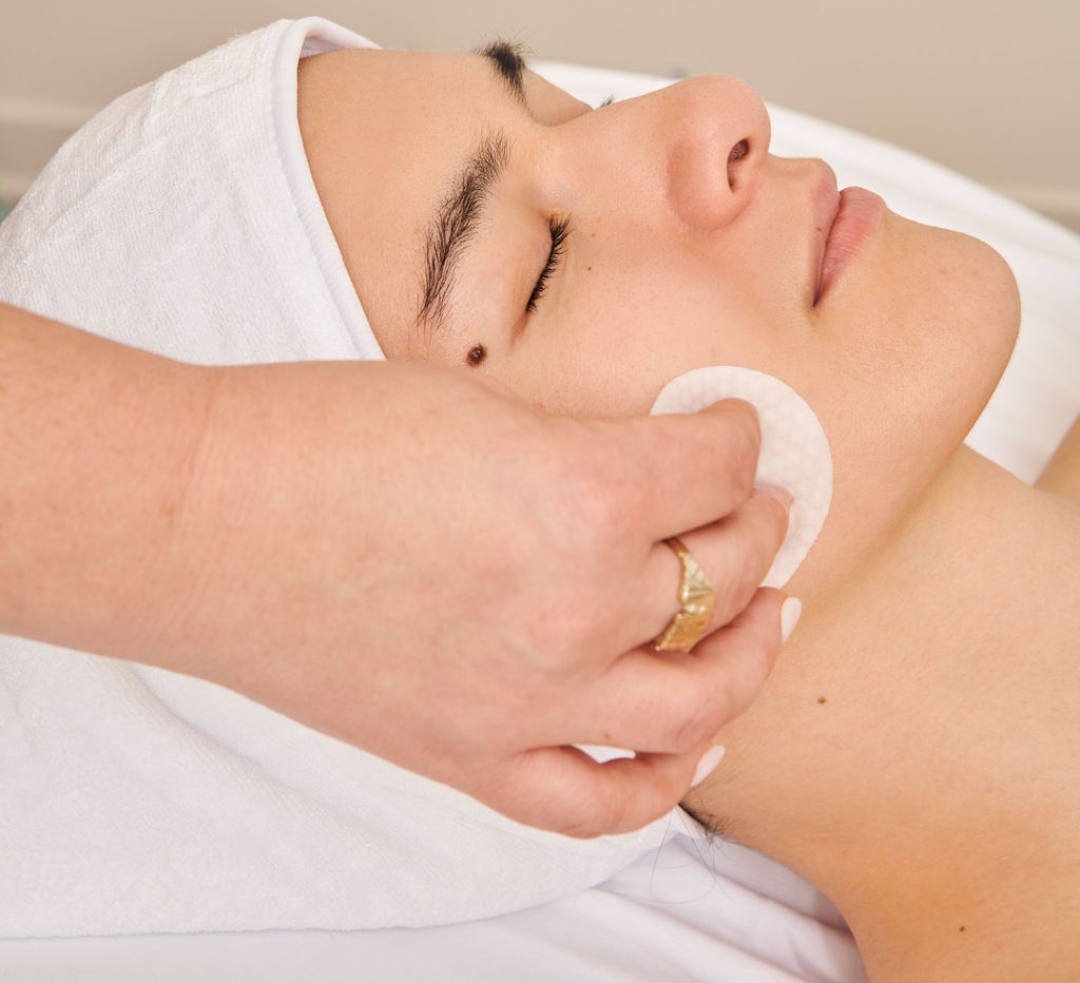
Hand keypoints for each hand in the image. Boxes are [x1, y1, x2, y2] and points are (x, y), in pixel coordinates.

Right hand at [155, 359, 791, 836]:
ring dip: (747, 651)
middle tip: (754, 504)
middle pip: (722, 573)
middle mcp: (576, 609)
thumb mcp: (484, 410)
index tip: (734, 429)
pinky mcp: (471, 755)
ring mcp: (529, 701)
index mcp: (583, 496)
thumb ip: (587, 452)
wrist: (200, 519)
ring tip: (764, 616)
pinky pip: (601, 801)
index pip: (716, 465)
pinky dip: (663, 779)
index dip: (738, 435)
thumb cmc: (320, 436)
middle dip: (754, 524)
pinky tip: (693, 742)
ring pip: (697, 700)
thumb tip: (655, 472)